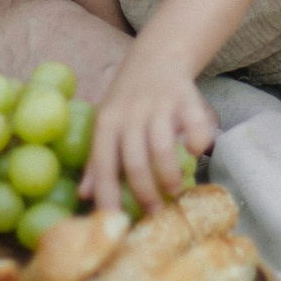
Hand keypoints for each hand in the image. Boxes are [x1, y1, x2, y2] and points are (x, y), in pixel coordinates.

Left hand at [82, 45, 213, 212]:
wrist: (156, 57)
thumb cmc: (127, 100)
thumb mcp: (106, 124)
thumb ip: (97, 159)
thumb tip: (84, 196)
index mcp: (107, 123)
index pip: (103, 166)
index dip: (108, 197)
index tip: (114, 223)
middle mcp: (130, 114)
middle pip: (134, 162)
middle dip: (145, 194)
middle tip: (154, 213)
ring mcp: (158, 105)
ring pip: (161, 148)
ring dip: (169, 176)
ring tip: (174, 191)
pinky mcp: (185, 97)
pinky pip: (193, 123)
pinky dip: (196, 141)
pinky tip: (196, 152)